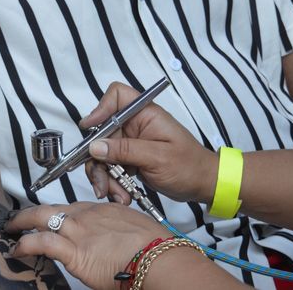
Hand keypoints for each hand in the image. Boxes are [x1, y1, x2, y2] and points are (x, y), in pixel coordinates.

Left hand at [4, 202, 171, 289]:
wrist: (158, 257)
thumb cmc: (154, 247)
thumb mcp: (135, 230)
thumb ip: (118, 232)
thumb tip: (113, 243)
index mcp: (103, 210)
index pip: (72, 207)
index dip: (57, 214)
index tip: (50, 219)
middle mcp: (87, 216)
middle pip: (51, 207)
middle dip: (30, 212)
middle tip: (17, 218)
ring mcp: (79, 231)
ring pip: (40, 218)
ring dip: (21, 224)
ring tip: (10, 231)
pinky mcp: (74, 251)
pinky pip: (41, 243)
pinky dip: (25, 245)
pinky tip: (18, 250)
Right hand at [80, 82, 216, 204]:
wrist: (202, 184)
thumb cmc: (190, 166)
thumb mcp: (158, 157)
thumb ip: (126, 150)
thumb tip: (95, 146)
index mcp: (145, 114)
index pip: (117, 96)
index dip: (100, 108)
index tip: (90, 128)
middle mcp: (135, 125)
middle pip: (102, 133)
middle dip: (98, 160)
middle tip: (103, 183)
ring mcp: (131, 143)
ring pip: (102, 154)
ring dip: (104, 177)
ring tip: (117, 195)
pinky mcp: (129, 159)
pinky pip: (110, 167)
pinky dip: (112, 183)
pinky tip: (121, 196)